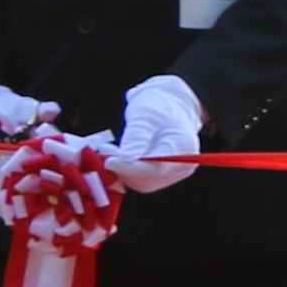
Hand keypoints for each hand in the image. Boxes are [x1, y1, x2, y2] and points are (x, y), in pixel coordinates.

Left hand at [116, 75, 205, 192]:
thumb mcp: (145, 115)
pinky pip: (141, 179)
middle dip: (123, 169)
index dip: (130, 168)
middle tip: (103, 151)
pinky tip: (117, 155)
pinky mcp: (163, 175)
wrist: (169, 105)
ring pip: (142, 182)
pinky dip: (125, 170)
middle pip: (149, 179)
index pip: (156, 168)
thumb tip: (124, 159)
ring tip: (108, 149)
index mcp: (183, 147)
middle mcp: (182, 165)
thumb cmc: (158, 105)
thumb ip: (136, 136)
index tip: (108, 161)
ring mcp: (173, 172)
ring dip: (121, 170)